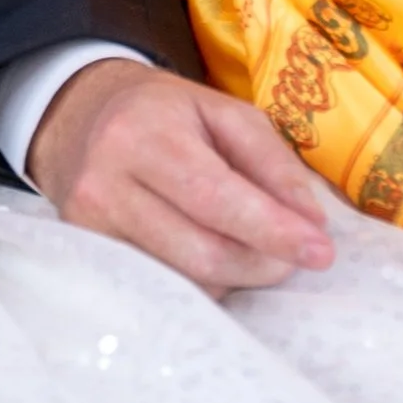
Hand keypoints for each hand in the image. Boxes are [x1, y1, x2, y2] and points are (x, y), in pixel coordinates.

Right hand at [24, 60, 335, 294]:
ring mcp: (89, 229)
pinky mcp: (88, 258)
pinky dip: (202, 282)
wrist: (81, 119)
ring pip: (184, 281)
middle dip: (262, 263)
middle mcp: (105, 185)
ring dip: (235, 276)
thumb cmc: (165, 115)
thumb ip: (272, 163)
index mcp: (144, 136)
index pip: (216, 197)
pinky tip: (212, 257)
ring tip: (249, 247)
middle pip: (202, 252)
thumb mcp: (223, 113)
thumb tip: (310, 222)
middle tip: (294, 257)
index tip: (321, 252)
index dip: (272, 230)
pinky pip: (162, 289)